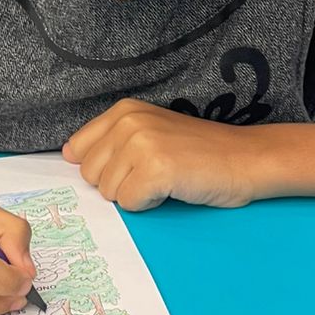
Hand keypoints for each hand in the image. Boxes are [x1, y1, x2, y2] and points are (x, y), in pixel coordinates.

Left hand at [63, 99, 268, 210]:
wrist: (246, 158)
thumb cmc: (199, 153)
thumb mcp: (150, 133)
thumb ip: (110, 141)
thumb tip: (67, 155)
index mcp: (123, 110)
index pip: (77, 150)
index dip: (103, 168)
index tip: (132, 167)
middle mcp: (128, 121)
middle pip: (90, 175)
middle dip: (119, 184)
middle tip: (155, 173)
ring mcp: (141, 143)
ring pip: (108, 193)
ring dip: (137, 194)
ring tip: (167, 179)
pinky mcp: (155, 169)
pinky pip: (129, 204)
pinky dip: (150, 205)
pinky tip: (173, 188)